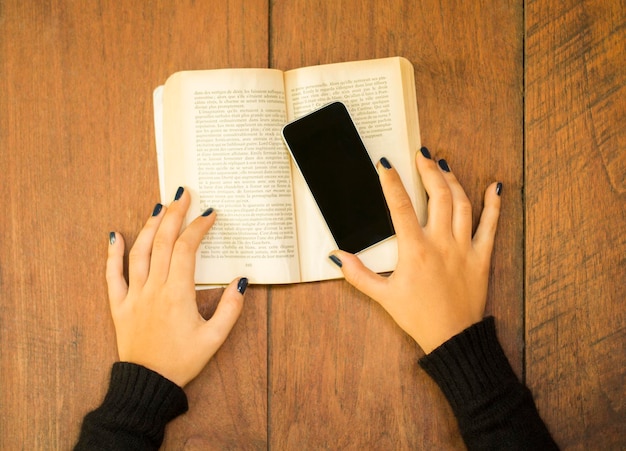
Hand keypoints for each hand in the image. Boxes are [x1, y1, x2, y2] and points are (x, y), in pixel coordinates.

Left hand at [106, 187, 245, 386]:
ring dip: (150, 226)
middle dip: (175, 214)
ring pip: (140, 251)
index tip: (209, 214)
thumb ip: (231, 308)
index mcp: (177, 293)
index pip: (187, 249)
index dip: (198, 227)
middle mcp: (154, 288)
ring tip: (160, 206)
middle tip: (183, 194)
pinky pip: (112, 275)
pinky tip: (115, 235)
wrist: (148, 383)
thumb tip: (241, 280)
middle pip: (163, 241)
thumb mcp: (215, 338)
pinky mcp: (119, 305)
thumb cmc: (182, 361)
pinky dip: (113, 254)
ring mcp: (134, 295)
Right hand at [330, 148, 500, 352]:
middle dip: (428, 171)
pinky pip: (491, 226)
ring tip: (444, 165)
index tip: (385, 165)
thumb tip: (337, 257)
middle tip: (421, 156)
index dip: (391, 183)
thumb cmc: (418, 317)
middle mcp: (441, 242)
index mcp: (415, 250)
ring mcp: (464, 247)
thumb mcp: (383, 296)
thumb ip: (358, 274)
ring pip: (461, 204)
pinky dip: (494, 205)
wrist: (452, 338)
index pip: (401, 207)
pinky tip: (495, 187)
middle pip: (436, 196)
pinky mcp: (482, 256)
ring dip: (453, 181)